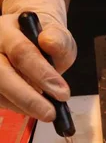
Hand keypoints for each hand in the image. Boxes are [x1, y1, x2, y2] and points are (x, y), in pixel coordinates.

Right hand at [0, 0, 76, 120]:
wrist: (32, 42)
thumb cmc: (43, 39)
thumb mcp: (57, 35)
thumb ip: (58, 39)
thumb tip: (49, 42)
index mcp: (6, 29)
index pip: (21, 51)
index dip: (42, 74)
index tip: (62, 93)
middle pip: (1, 75)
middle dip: (28, 98)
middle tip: (50, 113)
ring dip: (24, 106)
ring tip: (47, 111)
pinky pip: (0, 100)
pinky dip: (18, 108)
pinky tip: (34, 108)